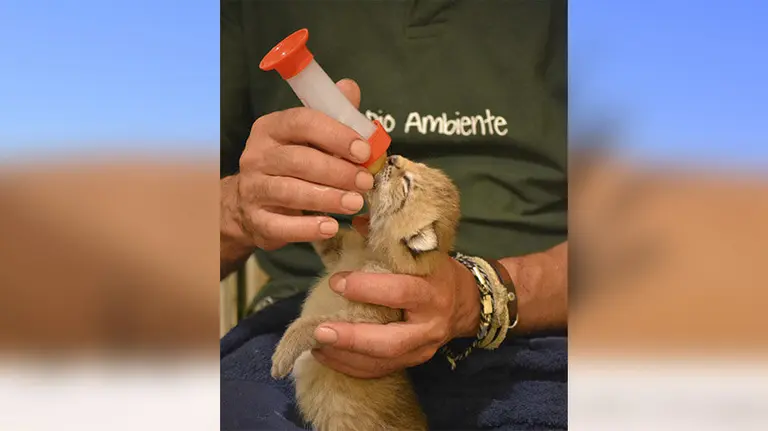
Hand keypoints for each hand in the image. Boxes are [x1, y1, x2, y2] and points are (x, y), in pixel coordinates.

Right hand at [225, 79, 374, 250]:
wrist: (249, 205)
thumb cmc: (291, 165)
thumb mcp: (308, 137)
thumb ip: (332, 116)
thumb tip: (350, 88)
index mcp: (271, 128)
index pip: (301, 122)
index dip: (335, 135)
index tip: (364, 151)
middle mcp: (257, 155)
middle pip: (298, 160)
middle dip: (337, 171)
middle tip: (365, 182)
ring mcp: (253, 189)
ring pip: (290, 191)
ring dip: (327, 198)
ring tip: (355, 203)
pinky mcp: (256, 220)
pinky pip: (281, 225)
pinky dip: (307, 228)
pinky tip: (331, 227)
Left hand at [311, 236, 480, 377]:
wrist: (467, 303)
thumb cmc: (435, 271)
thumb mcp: (420, 250)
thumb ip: (388, 238)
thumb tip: (355, 218)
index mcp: (433, 289)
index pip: (402, 292)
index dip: (368, 288)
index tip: (336, 281)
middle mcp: (430, 324)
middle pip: (392, 340)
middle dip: (353, 337)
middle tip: (320, 329)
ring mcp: (423, 349)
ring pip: (383, 361)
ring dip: (346, 356)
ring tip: (315, 344)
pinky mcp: (413, 363)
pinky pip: (379, 371)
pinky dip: (350, 366)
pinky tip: (324, 355)